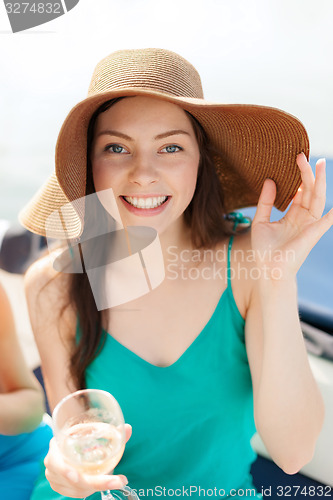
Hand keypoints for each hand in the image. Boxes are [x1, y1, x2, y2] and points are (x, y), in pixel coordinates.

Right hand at [44, 423, 131, 497]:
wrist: (68, 442)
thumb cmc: (79, 435)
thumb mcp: (90, 430)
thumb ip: (110, 431)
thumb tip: (128, 428)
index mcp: (56, 445)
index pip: (56, 461)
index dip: (65, 470)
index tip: (77, 476)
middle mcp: (52, 462)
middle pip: (71, 479)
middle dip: (95, 482)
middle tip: (116, 482)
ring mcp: (54, 477)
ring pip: (76, 489)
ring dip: (95, 487)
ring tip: (115, 481)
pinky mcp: (59, 486)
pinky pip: (75, 493)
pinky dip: (89, 490)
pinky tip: (102, 483)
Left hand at [251, 153, 332, 279]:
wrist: (268, 269)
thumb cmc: (264, 250)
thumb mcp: (260, 221)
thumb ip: (265, 202)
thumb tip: (269, 180)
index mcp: (291, 216)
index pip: (298, 192)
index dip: (296, 177)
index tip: (293, 161)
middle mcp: (303, 218)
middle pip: (308, 191)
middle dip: (307, 174)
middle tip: (302, 155)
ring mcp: (310, 224)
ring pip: (317, 198)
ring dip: (318, 181)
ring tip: (318, 164)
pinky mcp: (314, 232)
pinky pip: (328, 219)